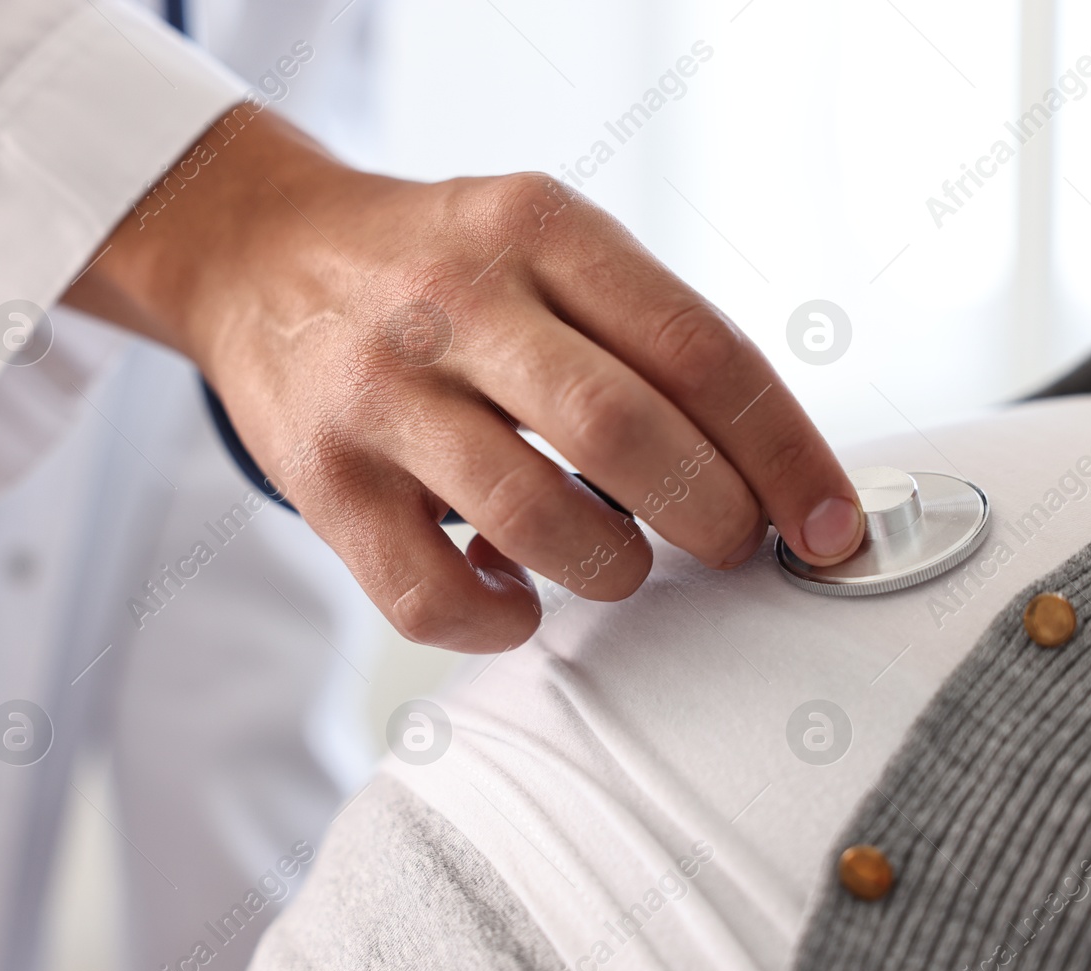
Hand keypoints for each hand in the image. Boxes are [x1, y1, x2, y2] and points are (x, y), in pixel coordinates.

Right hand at [65, 108, 862, 651]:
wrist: (258, 254)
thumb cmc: (435, 265)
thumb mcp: (542, 240)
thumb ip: (641, 329)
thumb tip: (766, 468)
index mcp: (538, 229)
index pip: (701, 350)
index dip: (787, 453)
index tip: (832, 525)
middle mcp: (455, 301)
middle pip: (625, 433)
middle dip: (714, 516)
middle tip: (732, 544)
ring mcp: (379, 392)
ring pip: (536, 520)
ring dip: (613, 570)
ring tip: (620, 564)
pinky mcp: (321, 480)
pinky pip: (429, 595)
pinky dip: (499, 621)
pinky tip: (517, 598)